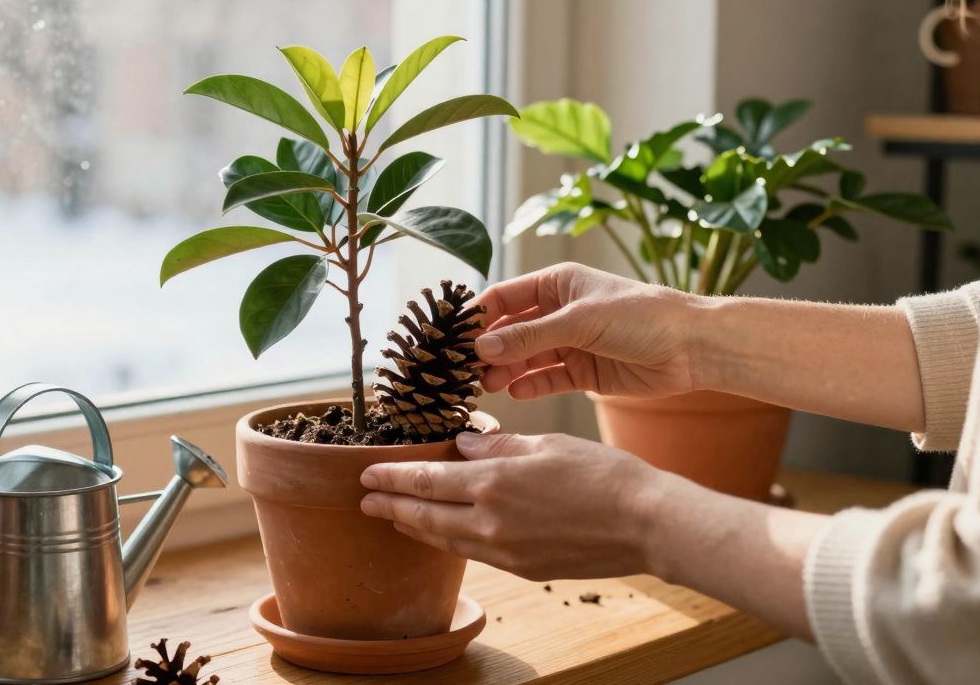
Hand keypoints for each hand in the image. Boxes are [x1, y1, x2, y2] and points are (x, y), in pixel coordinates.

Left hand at [359, 432, 672, 580]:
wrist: (646, 524)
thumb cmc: (603, 475)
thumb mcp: (546, 444)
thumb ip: (498, 446)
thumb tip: (461, 444)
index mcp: (494, 483)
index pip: (426, 481)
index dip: (392, 477)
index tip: (367, 473)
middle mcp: (491, 521)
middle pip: (425, 515)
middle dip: (390, 506)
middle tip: (364, 500)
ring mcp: (506, 550)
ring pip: (445, 539)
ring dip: (414, 528)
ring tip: (392, 518)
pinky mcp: (523, 568)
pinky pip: (473, 554)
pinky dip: (448, 542)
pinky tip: (441, 535)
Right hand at [471, 262, 700, 399]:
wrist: (692, 348)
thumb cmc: (641, 316)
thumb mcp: (580, 320)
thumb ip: (529, 336)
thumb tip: (480, 347)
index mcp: (556, 284)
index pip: (503, 298)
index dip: (476, 316)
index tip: (450, 337)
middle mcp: (558, 312)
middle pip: (509, 331)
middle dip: (487, 349)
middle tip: (463, 369)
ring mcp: (569, 343)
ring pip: (524, 358)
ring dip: (504, 370)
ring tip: (485, 385)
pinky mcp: (582, 372)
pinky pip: (545, 379)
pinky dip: (529, 386)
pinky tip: (514, 393)